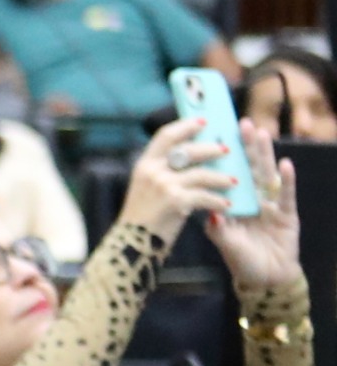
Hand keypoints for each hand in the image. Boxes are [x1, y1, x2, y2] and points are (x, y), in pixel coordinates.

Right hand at [121, 111, 247, 243]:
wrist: (131, 244)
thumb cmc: (144, 217)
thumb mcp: (146, 188)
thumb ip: (164, 171)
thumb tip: (193, 157)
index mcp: (144, 164)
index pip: (166, 136)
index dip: (186, 126)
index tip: (203, 121)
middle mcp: (152, 171)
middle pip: (188, 150)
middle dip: (211, 149)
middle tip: (227, 150)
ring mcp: (163, 185)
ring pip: (201, 173)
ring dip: (221, 177)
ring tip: (235, 181)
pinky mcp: (175, 202)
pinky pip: (204, 196)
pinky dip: (218, 200)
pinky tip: (227, 205)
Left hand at [208, 116, 305, 294]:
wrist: (264, 279)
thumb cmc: (242, 259)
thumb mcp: (224, 242)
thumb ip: (217, 227)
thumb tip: (208, 212)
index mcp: (234, 201)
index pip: (227, 173)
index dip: (223, 155)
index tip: (215, 134)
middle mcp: (252, 198)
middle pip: (248, 167)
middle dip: (244, 145)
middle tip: (239, 122)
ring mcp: (270, 204)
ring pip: (266, 174)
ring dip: (263, 154)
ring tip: (259, 133)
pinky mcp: (286, 214)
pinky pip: (286, 195)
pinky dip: (285, 181)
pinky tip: (285, 165)